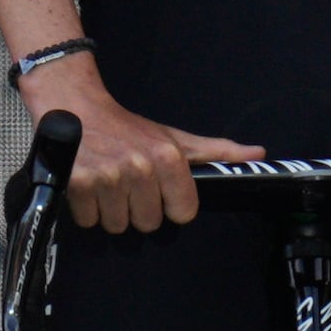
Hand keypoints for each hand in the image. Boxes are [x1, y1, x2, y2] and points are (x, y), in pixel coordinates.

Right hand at [22, 55, 255, 234]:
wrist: (74, 105)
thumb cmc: (128, 128)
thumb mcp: (174, 138)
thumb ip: (216, 151)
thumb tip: (257, 154)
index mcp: (168, 158)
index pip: (183, 213)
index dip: (170, 205)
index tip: (159, 191)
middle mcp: (140, 168)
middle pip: (148, 223)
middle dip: (137, 209)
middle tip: (128, 185)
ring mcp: (107, 177)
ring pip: (118, 225)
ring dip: (110, 211)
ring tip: (107, 184)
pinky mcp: (77, 185)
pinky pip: (89, 221)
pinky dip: (86, 210)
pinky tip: (88, 186)